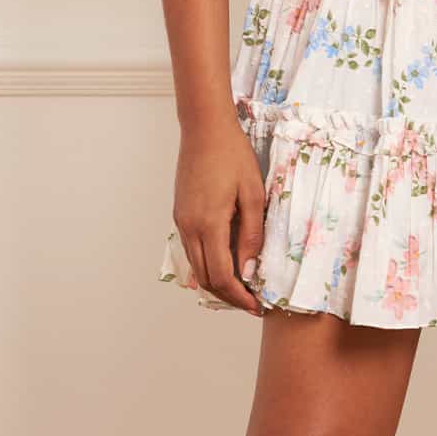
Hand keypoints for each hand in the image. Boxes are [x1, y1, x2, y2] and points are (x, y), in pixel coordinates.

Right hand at [172, 113, 265, 315]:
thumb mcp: (253, 194)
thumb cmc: (233, 156)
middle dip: (228, 296)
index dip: (239, 297)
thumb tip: (250, 267)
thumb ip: (252, 233)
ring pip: (196, 267)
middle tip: (251, 302)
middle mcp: (189, 227)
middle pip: (205, 279)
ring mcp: (181, 222)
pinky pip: (192, 250)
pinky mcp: (180, 215)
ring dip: (217, 283)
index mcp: (209, 224)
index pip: (222, 276)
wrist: (204, 130)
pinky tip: (226, 264)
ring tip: (242, 287)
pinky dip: (207, 265)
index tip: (256, 305)